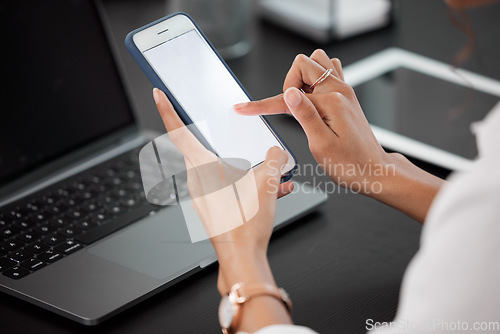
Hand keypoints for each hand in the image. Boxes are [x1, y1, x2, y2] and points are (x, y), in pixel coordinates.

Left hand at [152, 88, 293, 292]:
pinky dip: (248, 184)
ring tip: (272, 174)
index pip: (178, 130)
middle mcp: (198, 179)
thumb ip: (274, 160)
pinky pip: (230, 186)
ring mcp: (205, 194)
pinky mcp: (214, 206)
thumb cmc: (245, 226)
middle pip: (204, 147)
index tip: (159, 94)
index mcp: (203, 167)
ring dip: (247, 168)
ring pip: (224, 169)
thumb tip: (277, 153)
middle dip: (223, 140)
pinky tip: (273, 190)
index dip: (167, 109)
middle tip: (232, 133)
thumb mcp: (267, 183)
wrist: (242, 259)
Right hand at [234, 50, 443, 221]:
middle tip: (290, 109)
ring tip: (302, 102)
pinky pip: (328, 71)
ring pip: (317, 62)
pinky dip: (314, 79)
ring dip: (303, 77)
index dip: (262, 104)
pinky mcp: (345, 96)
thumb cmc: (350, 165)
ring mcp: (344, 91)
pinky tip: (312, 98)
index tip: (243, 108)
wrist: (374, 171)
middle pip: (303, 63)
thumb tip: (289, 92)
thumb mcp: (321, 145)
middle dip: (289, 82)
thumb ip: (305, 115)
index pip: (288, 97)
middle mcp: (339, 91)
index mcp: (331, 103)